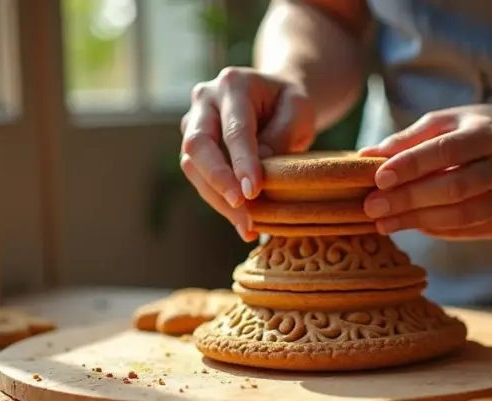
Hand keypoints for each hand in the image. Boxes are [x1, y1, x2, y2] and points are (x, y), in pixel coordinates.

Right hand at [180, 67, 315, 240]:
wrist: (276, 100)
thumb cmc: (290, 105)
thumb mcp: (298, 112)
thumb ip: (279, 137)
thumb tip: (256, 174)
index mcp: (233, 84)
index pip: (234, 129)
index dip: (242, 162)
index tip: (254, 191)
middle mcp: (204, 101)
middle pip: (198, 145)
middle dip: (218, 181)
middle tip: (243, 209)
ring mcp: (193, 123)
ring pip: (192, 166)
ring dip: (218, 199)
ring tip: (247, 226)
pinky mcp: (194, 148)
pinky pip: (199, 178)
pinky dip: (219, 203)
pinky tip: (243, 224)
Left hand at [358, 102, 491, 239]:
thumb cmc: (480, 127)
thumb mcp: (449, 120)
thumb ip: (409, 138)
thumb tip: (365, 156)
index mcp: (490, 133)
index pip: (447, 151)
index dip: (412, 165)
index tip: (378, 177)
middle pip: (454, 188)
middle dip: (408, 199)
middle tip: (371, 207)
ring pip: (462, 216)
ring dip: (418, 222)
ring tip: (383, 223)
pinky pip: (466, 230)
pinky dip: (436, 229)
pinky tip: (412, 224)